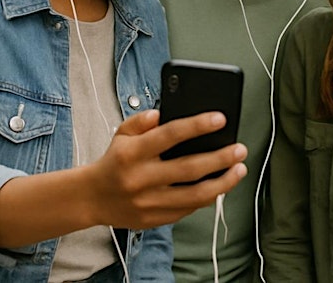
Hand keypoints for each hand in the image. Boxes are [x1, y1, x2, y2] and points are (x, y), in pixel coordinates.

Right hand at [86, 109, 247, 229]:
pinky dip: (207, 198)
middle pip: (189, 168)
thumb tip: (161, 113)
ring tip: (239, 170)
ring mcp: (148, 202)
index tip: (221, 118)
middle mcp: (141, 179)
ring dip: (223, 183)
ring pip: (194, 196)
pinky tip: (220, 186)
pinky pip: (188, 210)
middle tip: (240, 149)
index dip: (197, 125)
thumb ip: (141, 120)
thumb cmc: (114, 161)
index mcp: (132, 153)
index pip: (170, 135)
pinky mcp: (154, 219)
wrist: (92, 199)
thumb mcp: (121, 134)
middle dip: (220, 158)